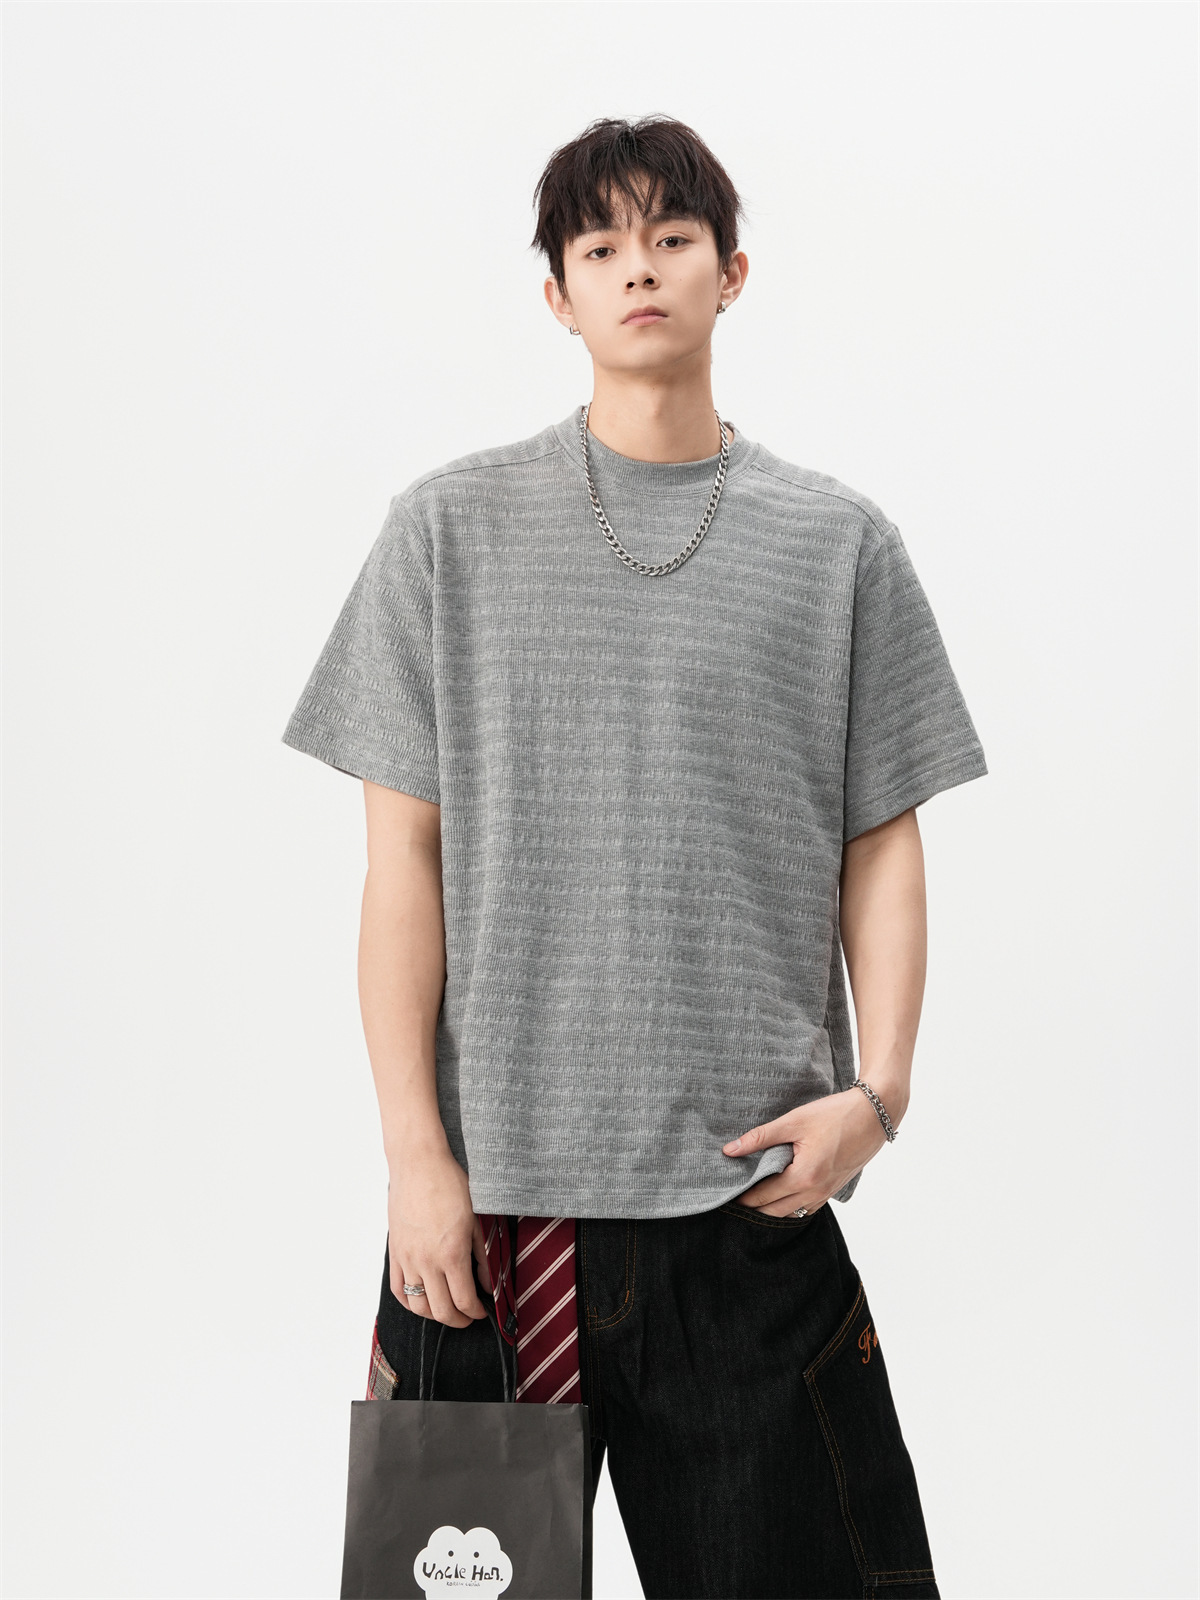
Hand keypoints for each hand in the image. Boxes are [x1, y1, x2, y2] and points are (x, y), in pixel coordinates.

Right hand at [387, 1143, 491, 1326]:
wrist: (419, 1164)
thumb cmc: (450, 1184)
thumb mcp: (477, 1219)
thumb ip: (483, 1256)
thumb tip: (488, 1283)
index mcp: (451, 1254)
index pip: (464, 1301)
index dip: (476, 1313)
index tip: (482, 1311)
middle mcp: (426, 1262)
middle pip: (442, 1310)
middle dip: (459, 1320)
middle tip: (468, 1316)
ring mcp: (407, 1259)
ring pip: (418, 1306)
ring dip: (434, 1315)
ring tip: (447, 1309)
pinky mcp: (394, 1252)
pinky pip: (398, 1290)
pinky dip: (410, 1302)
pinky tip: (421, 1300)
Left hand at [721, 1086, 895, 1215]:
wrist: (874, 1115)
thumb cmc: (835, 1115)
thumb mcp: (794, 1121)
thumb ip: (760, 1137)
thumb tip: (729, 1150)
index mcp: (803, 1177)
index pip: (763, 1196)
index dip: (742, 1197)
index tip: (725, 1195)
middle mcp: (815, 1192)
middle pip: (775, 1211)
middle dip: (754, 1207)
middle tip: (734, 1198)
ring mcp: (827, 1193)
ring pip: (792, 1212)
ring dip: (772, 1208)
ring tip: (753, 1196)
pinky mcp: (834, 1189)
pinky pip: (807, 1206)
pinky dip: (791, 1204)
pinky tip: (781, 1192)